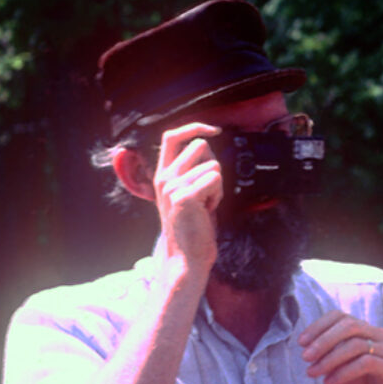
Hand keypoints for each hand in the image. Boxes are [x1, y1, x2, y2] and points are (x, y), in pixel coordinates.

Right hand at [149, 122, 224, 279]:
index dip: (194, 127)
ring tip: (206, 204)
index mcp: (163, 174)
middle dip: (213, 164)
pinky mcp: (185, 196)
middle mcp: (165, 177)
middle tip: (208, 190)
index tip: (214, 129)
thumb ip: (190, 170)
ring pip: (212, 165)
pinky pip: (214, 179)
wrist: (187, 256)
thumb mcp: (186, 193)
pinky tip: (207, 209)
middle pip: (200, 145)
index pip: (172, 136)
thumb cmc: (192, 226)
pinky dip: (218, 195)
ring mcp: (172, 186)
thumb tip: (207, 145)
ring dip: (217, 185)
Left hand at [298, 309, 382, 383]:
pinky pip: (365, 363)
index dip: (319, 326)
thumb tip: (308, 350)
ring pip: (355, 344)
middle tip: (305, 357)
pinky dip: (343, 372)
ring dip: (329, 359)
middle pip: (348, 325)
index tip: (301, 342)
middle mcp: (377, 335)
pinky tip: (329, 383)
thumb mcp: (338, 370)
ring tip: (312, 373)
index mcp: (364, 331)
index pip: (340, 316)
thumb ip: (327, 358)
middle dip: (323, 340)